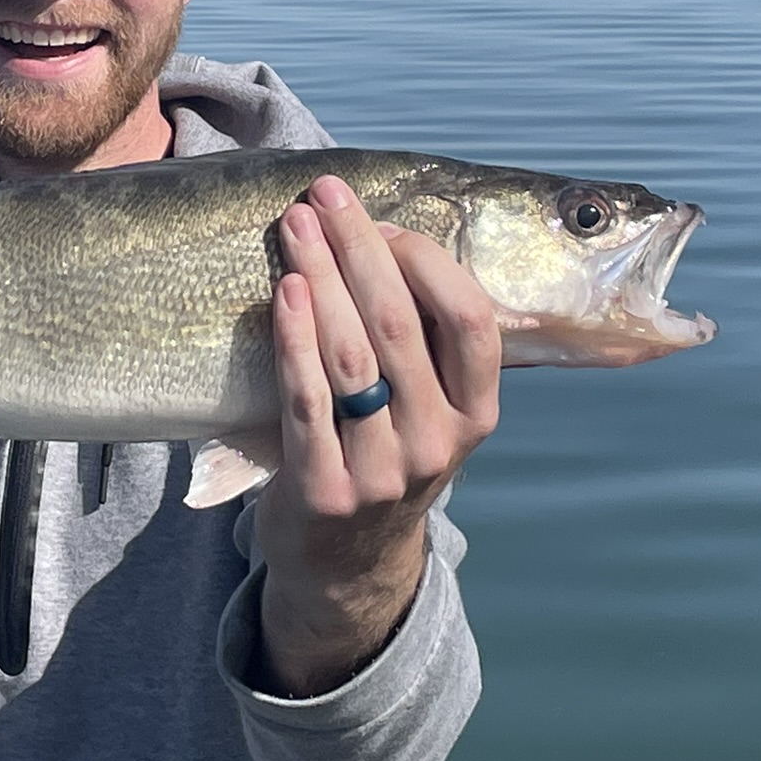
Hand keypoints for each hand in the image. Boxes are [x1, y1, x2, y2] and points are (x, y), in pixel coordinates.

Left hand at [252, 175, 500, 695]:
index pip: (472, 320)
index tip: (378, 222)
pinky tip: (284, 292)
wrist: (346, 562)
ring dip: (321, 280)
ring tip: (294, 228)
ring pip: (353, 356)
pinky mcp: (324, 490)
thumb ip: (422, 341)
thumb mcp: (428, 408)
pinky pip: (307, 398)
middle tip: (324, 197)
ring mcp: (383, 470)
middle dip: (360, 250)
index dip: (425, 261)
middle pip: (402, 325)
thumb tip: (378, 232)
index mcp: (476, 413)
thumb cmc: (383, 453)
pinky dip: (295, 338)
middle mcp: (439, 441)